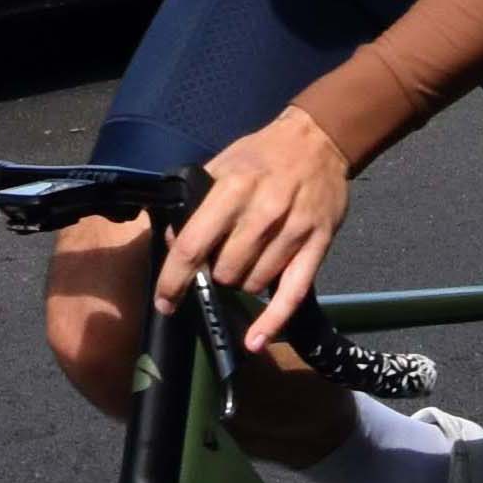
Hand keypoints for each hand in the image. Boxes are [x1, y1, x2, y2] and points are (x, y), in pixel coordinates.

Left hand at [157, 108, 353, 347]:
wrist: (318, 141)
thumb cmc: (261, 155)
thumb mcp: (222, 164)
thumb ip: (196, 200)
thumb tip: (172, 239)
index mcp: (232, 189)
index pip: (194, 245)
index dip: (174, 279)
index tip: (164, 302)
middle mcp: (262, 212)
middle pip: (225, 271)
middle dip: (215, 276)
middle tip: (218, 263)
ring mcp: (293, 231)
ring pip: (253, 284)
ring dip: (241, 283)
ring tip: (245, 263)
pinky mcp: (317, 245)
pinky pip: (292, 294)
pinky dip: (272, 322)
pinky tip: (255, 341)